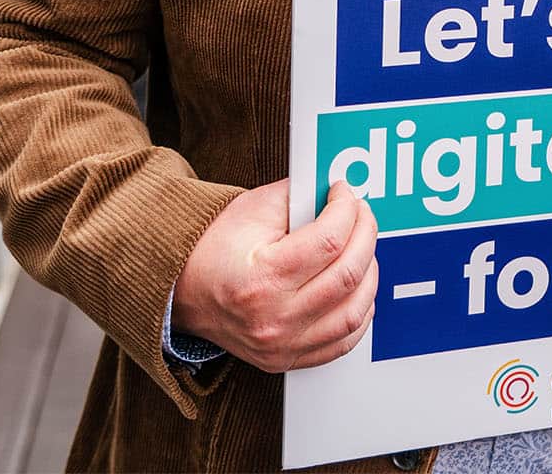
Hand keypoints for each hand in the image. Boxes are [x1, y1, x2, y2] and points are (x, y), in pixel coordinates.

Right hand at [172, 178, 378, 373]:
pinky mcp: (286, 359)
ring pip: (353, 312)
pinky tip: (358, 288)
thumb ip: (300, 195)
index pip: (329, 241)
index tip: (344, 193)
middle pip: (348, 275)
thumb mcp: (253, 208)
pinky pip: (342, 342)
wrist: (182, 290)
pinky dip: (359, 313)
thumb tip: (339, 191)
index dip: (347, 209)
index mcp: (261, 278)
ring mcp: (281, 345)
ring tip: (362, 248)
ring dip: (369, 274)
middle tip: (361, 214)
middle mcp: (273, 319)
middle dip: (365, 234)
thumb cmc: (215, 247)